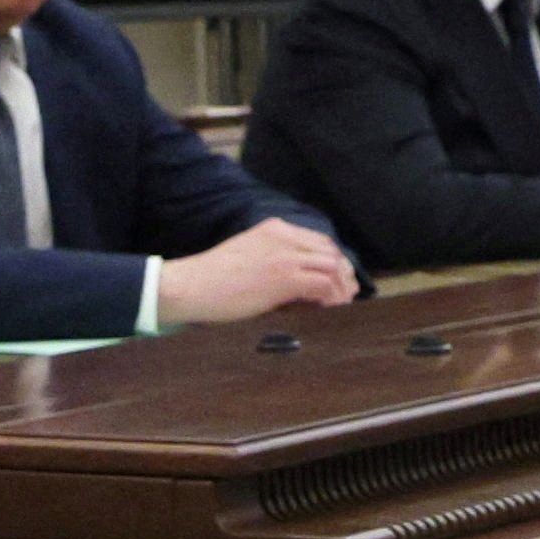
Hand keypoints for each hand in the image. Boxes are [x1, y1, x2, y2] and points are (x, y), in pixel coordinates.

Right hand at [155, 219, 358, 326]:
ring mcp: (285, 256)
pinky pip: (323, 285)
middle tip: (347, 293)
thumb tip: (295, 284)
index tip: (338, 277)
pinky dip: (332, 298)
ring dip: (340, 287)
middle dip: (342, 273)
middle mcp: (283, 237)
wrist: (192, 285)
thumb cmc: (212, 279)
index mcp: (273, 229)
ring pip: (331, 266)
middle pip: (330, 251)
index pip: (317, 239)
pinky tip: (330, 309)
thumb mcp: (246, 256)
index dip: (332, 259)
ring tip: (341, 304)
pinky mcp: (285, 278)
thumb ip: (271, 260)